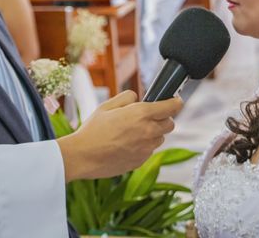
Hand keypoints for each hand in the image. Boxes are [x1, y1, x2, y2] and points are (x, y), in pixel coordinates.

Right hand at [57, 90, 182, 181]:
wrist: (83, 156)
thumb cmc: (93, 130)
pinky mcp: (141, 161)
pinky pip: (149, 150)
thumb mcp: (107, 105)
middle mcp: (148, 132)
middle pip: (170, 124)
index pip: (171, 107)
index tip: (176, 101)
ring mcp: (146, 149)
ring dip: (153, 133)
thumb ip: (127, 98)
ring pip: (160, 138)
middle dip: (163, 118)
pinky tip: (126, 144)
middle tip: (148, 117)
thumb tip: (137, 98)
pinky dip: (143, 146)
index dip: (175, 102)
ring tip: (132, 132)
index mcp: (141, 114)